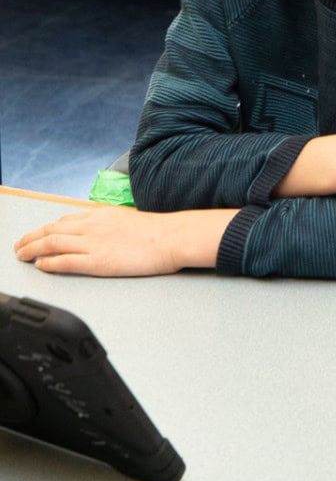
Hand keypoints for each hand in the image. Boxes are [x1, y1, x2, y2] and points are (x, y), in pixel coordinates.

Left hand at [14, 205, 236, 276]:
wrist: (171, 237)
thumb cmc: (158, 231)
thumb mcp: (128, 219)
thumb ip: (110, 224)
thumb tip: (103, 233)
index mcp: (100, 214)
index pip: (65, 220)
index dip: (46, 228)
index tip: (38, 234)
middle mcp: (92, 226)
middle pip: (52, 230)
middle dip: (31, 238)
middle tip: (19, 246)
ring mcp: (93, 243)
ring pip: (52, 244)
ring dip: (32, 249)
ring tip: (22, 255)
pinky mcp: (98, 261)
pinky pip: (65, 261)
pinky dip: (49, 263)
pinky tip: (41, 266)